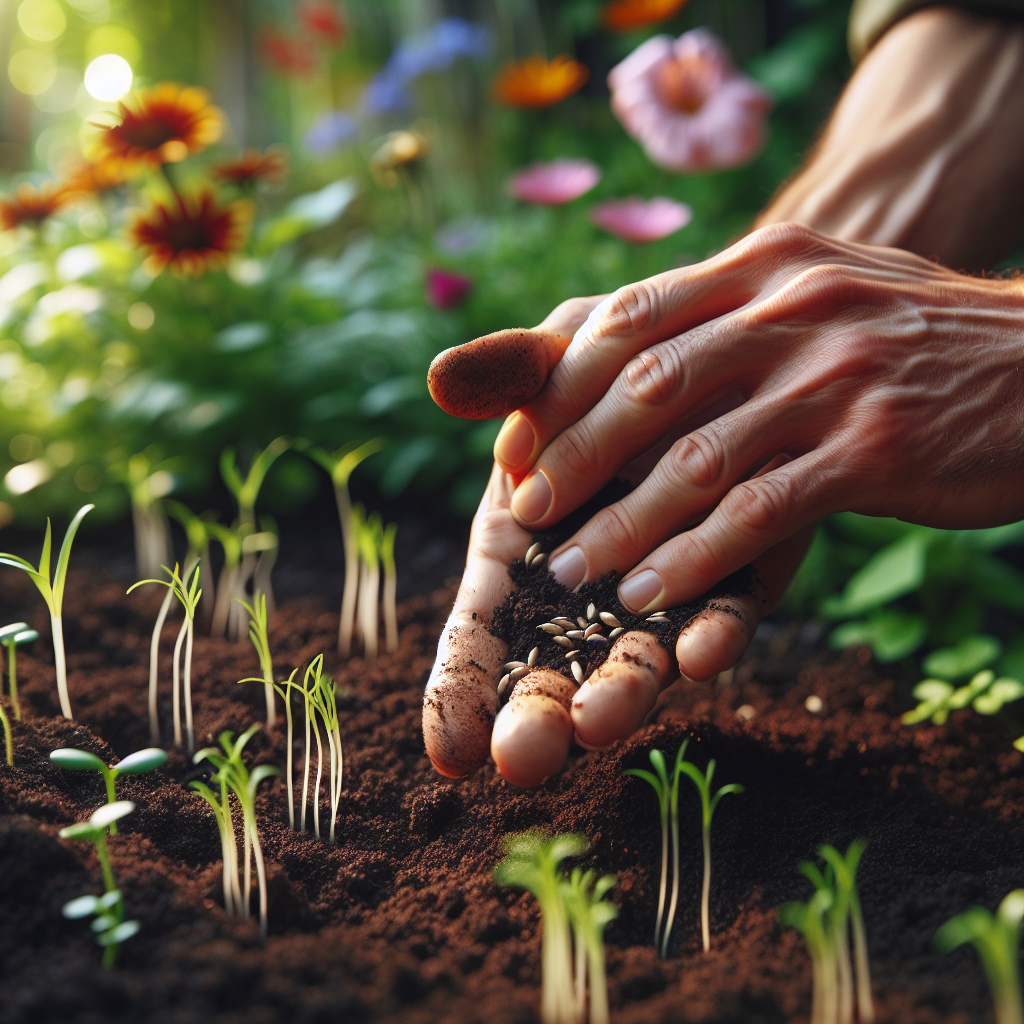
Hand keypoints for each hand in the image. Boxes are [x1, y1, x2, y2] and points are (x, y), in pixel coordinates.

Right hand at [422, 295, 821, 786]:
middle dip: (536, 719)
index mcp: (518, 557)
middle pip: (549, 675)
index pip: (476, 643)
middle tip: (523, 757)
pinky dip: (711, 635)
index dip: (457, 694)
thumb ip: (508, 375)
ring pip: (634, 661)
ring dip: (620, 695)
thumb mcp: (557, 360)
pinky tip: (704, 651)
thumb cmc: (612, 367)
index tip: (449, 749)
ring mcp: (658, 593)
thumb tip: (442, 375)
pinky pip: (720, 616)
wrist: (719, 366)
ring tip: (601, 721)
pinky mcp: (731, 577)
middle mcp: (582, 593)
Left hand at [492, 224, 1023, 627]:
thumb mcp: (822, 289)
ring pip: (697, 459)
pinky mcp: (874, 451)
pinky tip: (653, 596)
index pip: (631, 317)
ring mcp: (836, 378)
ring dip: (623, 525)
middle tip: (526, 514)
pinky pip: (760, 513)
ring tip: (572, 573)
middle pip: (648, 386)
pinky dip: (695, 560)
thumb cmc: (912, 335)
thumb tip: (629, 352)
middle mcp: (794, 307)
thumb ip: (732, 310)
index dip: (560, 384)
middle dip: (573, 456)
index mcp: (767, 263)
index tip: (516, 444)